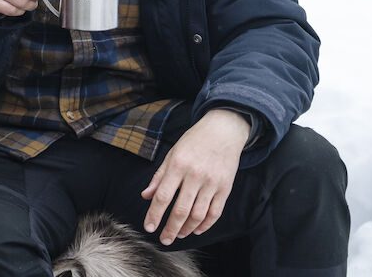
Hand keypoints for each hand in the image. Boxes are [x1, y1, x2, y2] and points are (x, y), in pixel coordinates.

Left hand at [141, 108, 249, 244]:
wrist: (223, 131)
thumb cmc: (194, 141)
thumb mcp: (172, 154)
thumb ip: (159, 176)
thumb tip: (145, 196)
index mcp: (178, 165)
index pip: (163, 196)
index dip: (154, 214)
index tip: (149, 227)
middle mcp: (195, 175)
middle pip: (181, 210)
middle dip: (170, 228)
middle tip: (164, 239)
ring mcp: (212, 183)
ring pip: (198, 214)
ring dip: (187, 228)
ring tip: (178, 234)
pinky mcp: (225, 188)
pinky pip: (215, 212)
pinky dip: (205, 224)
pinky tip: (196, 229)